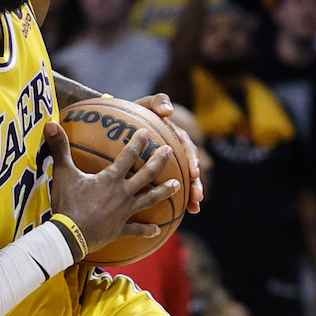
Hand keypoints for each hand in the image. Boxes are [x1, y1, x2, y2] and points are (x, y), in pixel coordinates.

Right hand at [44, 119, 177, 254]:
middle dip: (159, 162)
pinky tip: (158, 230)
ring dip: (164, 192)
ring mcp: (124, 212)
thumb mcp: (63, 173)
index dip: (137, 143)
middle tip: (170, 151)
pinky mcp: (120, 229)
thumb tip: (50, 123)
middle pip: (146, 175)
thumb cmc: (67, 203)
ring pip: (149, 200)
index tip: (147, 132)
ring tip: (177, 185)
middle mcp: (122, 193)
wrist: (70, 235)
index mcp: (111, 179)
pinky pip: (137, 229)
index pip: (128, 156)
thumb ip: (59, 148)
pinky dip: (147, 230)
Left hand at [135, 93, 203, 211]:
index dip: (193, 161)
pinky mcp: (157, 175)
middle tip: (197, 197)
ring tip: (194, 209)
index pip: (188, 148)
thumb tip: (168, 111)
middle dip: (196, 184)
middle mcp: (175, 152)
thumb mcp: (146, 104)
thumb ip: (158, 102)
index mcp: (175, 136)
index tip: (194, 173)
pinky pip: (166, 189)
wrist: (119, 123)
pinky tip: (176, 214)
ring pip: (182, 181)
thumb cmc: (134, 112)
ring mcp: (168, 165)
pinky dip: (173, 200)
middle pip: (190, 169)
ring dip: (190, 195)